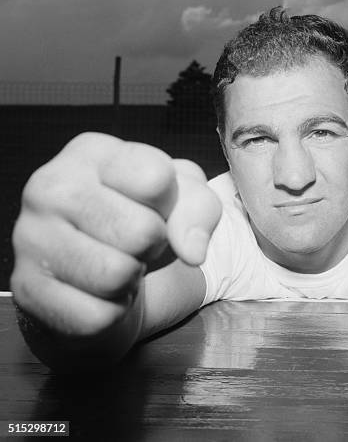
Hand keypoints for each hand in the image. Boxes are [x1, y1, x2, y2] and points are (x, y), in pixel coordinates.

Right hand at [11, 133, 220, 337]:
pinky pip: (97, 315)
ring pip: (116, 275)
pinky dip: (111, 312)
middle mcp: (51, 186)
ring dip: (131, 281)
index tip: (155, 209)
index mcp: (92, 153)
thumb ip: (199, 209)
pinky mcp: (26, 289)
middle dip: (152, 247)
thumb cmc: (142, 222)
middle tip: (135, 245)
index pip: (156, 178)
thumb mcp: (183, 200)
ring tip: (117, 265)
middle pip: (141, 231)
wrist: (100, 276)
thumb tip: (192, 251)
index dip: (171, 206)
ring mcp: (30, 236)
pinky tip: (96, 293)